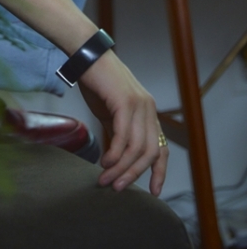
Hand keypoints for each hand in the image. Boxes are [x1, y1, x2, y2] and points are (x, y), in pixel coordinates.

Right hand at [77, 50, 168, 195]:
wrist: (87, 55)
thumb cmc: (97, 81)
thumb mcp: (111, 111)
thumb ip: (118, 131)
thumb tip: (118, 156)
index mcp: (148, 111)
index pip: (162, 147)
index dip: (160, 171)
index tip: (154, 192)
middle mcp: (149, 108)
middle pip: (150, 152)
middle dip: (134, 174)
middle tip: (118, 188)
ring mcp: (139, 104)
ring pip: (137, 148)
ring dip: (121, 168)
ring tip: (106, 179)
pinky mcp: (125, 102)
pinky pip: (123, 136)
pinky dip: (115, 154)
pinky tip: (104, 162)